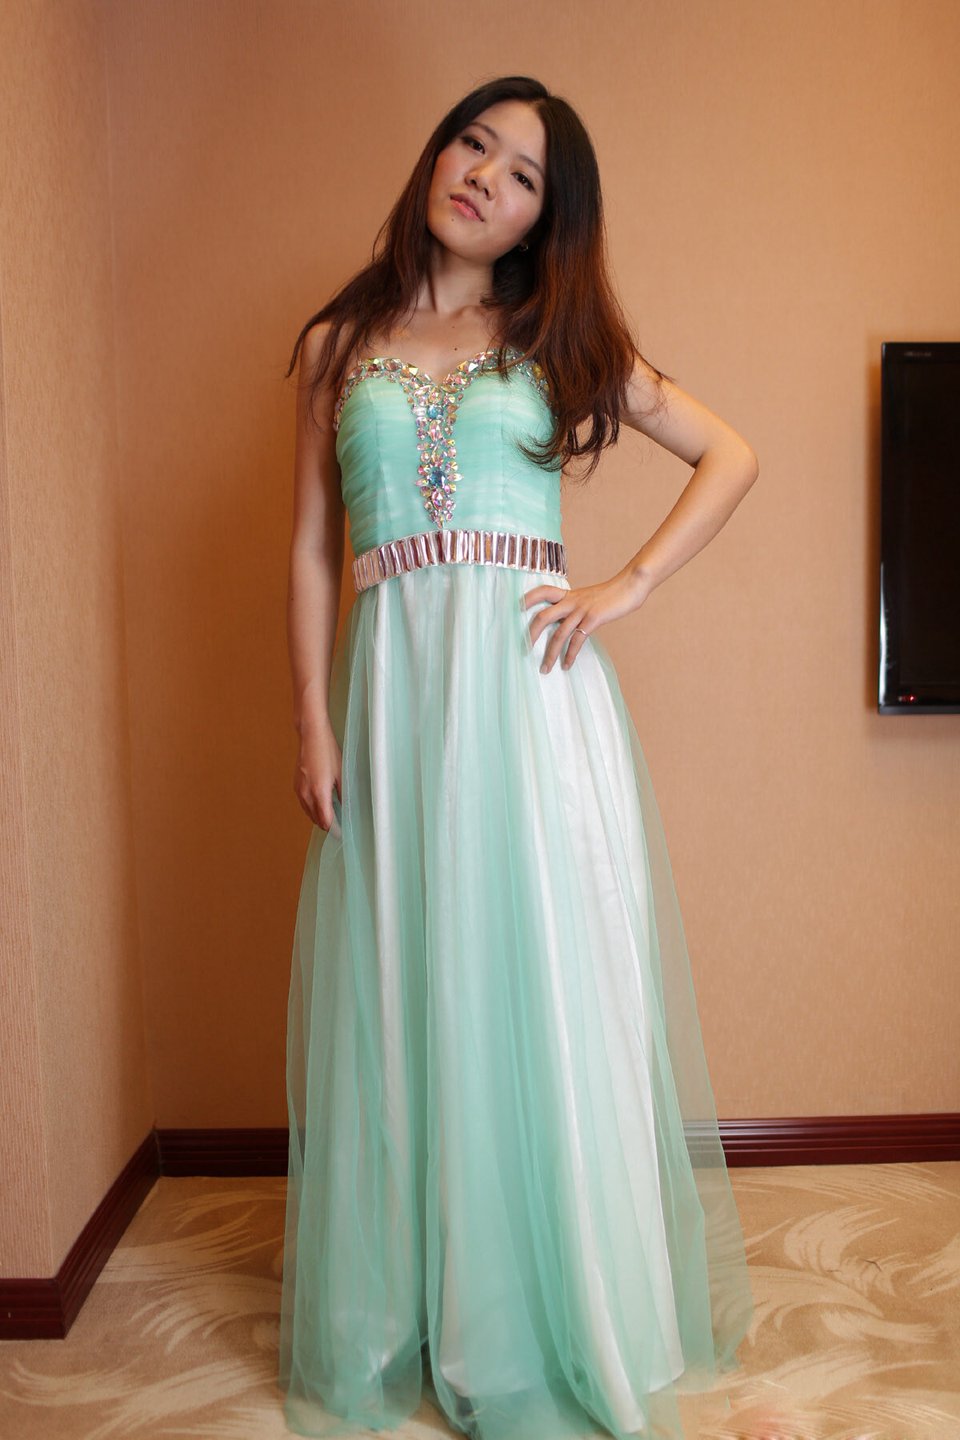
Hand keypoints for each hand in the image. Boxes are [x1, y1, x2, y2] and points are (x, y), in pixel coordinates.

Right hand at [294, 717, 342, 829]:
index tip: (342, 832)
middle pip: (316, 820)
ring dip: (319, 817)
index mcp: (319, 793)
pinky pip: (304, 804)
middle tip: (340, 823)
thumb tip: (347, 808)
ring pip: (308, 813)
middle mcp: (306, 794)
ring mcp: (299, 790)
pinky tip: (321, 803)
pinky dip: (312, 808)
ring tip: (332, 814)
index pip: (326, 821)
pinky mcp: (296, 786)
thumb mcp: (341, 774)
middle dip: (327, 824)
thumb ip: (344, 794)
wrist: (311, 736)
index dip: (334, 829)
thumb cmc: (327, 752)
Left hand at [521, 568, 654, 673]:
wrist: (630, 585)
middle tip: (524, 649)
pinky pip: (577, 640)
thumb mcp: (588, 597)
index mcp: (569, 594)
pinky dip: (570, 655)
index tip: (517, 609)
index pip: (543, 591)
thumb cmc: (611, 594)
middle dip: (532, 634)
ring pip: (559, 634)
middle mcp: (571, 601)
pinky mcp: (593, 619)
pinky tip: (567, 665)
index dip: (529, 598)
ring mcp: (582, 610)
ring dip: (550, 653)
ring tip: (545, 668)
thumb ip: (575, 606)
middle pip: (543, 616)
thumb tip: (565, 619)